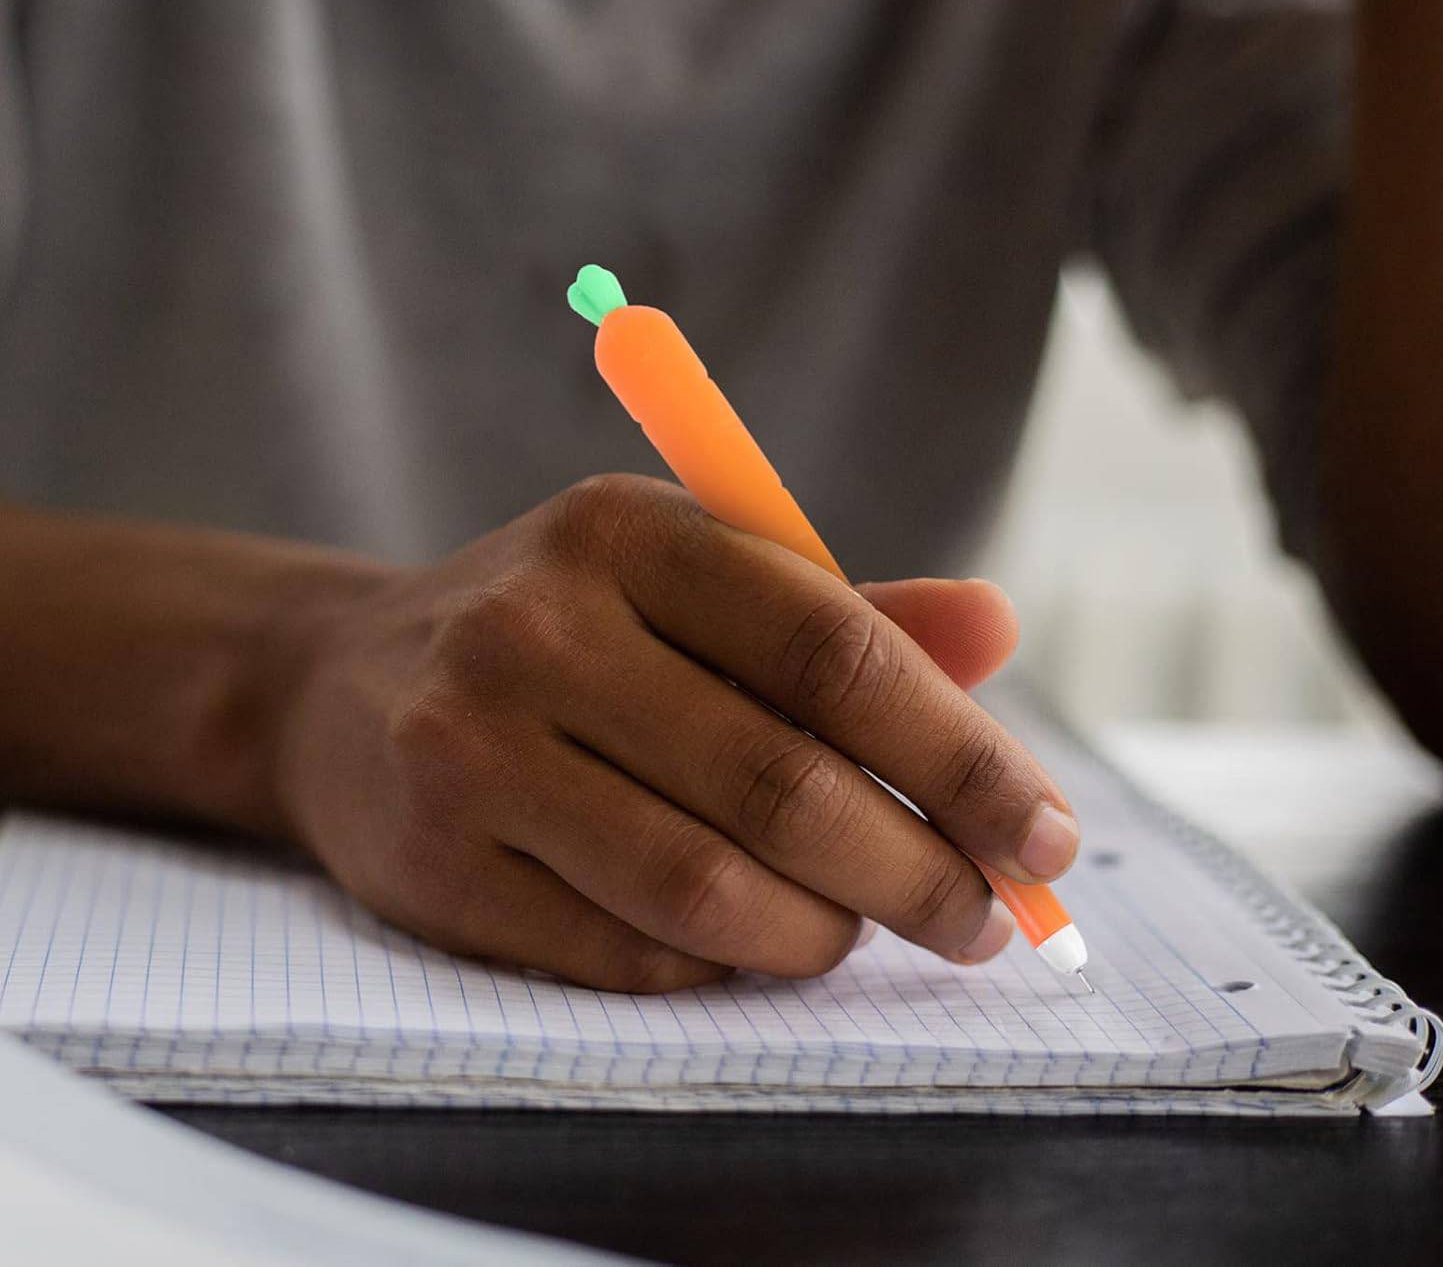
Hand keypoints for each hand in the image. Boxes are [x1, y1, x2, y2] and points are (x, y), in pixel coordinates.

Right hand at [276, 475, 1077, 991]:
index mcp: (628, 530)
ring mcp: (471, 746)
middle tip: (982, 918)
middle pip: (781, 781)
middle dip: (917, 869)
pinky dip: (723, 965)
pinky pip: (626, 952)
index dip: (960, 752)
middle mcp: (538, 626)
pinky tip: (753, 942)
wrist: (344, 683)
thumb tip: (997, 629)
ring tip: (862, 928)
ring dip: (822, 932)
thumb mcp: (696, 581)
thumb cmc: (570, 629)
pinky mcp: (433, 862)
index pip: (832, 646)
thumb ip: (847, 614)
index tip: (1044, 836)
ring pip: (706, 886)